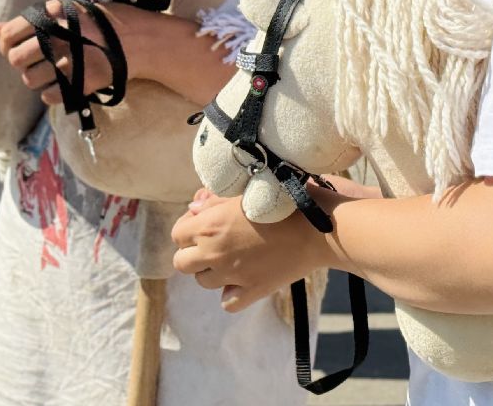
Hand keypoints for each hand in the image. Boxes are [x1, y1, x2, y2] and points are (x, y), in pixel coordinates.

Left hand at [0, 0, 163, 103]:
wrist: (140, 39)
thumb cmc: (103, 20)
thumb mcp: (68, 10)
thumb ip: (29, 21)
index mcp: (53, 14)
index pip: (10, 35)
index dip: (7, 45)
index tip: (16, 48)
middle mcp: (58, 37)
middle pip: (16, 60)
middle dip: (22, 63)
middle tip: (38, 60)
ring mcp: (69, 61)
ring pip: (30, 80)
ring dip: (37, 78)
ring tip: (53, 71)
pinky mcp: (81, 83)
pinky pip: (49, 97)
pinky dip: (53, 93)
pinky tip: (65, 82)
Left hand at [171, 190, 329, 311]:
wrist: (316, 226)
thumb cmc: (282, 200)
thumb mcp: (243, 190)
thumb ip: (213, 200)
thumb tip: (192, 208)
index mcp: (208, 224)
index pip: (176, 234)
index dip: (188, 228)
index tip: (203, 224)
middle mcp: (214, 252)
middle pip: (181, 263)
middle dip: (192, 253)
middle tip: (213, 244)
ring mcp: (232, 275)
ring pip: (203, 282)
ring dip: (211, 271)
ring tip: (231, 257)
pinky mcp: (252, 291)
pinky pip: (227, 302)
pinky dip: (231, 293)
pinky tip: (242, 279)